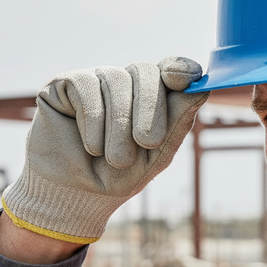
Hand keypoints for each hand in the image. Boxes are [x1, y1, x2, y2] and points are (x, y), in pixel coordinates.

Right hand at [2, 57, 208, 243]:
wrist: (72, 198)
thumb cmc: (115, 178)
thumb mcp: (155, 156)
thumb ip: (178, 123)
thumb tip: (201, 89)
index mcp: (150, 98)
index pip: (170, 70)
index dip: (181, 68)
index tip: (188, 78)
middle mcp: (125, 84)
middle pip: (146, 71)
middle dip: (151, 108)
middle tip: (148, 142)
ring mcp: (96, 80)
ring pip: (117, 78)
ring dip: (120, 123)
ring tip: (114, 158)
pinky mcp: (65, 84)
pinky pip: (87, 86)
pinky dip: (93, 119)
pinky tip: (91, 145)